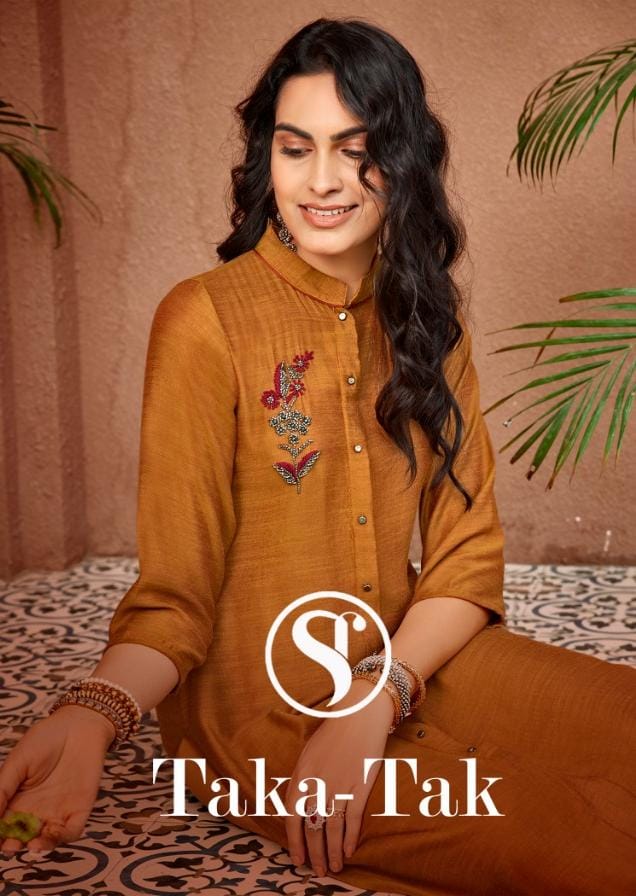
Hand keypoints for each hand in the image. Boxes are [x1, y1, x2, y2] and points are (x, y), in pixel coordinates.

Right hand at [0, 704, 114, 855]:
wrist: (80, 724)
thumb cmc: (45, 739)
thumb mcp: (17, 762)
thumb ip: (1, 789)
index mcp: (17, 801)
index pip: (3, 825)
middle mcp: (36, 811)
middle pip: (22, 837)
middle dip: (15, 845)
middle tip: (10, 845)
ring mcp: (58, 811)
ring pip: (46, 839)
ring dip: (38, 846)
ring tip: (31, 844)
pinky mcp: (80, 809)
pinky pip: (71, 831)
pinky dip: (61, 837)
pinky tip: (52, 833)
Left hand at [284, 678, 393, 876]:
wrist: (360, 714)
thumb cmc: (334, 733)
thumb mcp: (310, 754)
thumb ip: (304, 780)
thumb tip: (300, 808)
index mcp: (302, 774)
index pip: (292, 815)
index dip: (294, 840)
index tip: (297, 859)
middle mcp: (318, 782)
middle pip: (313, 826)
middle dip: (314, 852)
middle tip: (317, 871)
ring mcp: (340, 784)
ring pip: (333, 827)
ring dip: (332, 851)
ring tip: (333, 867)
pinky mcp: (360, 784)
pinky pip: (353, 818)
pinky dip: (350, 837)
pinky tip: (348, 850)